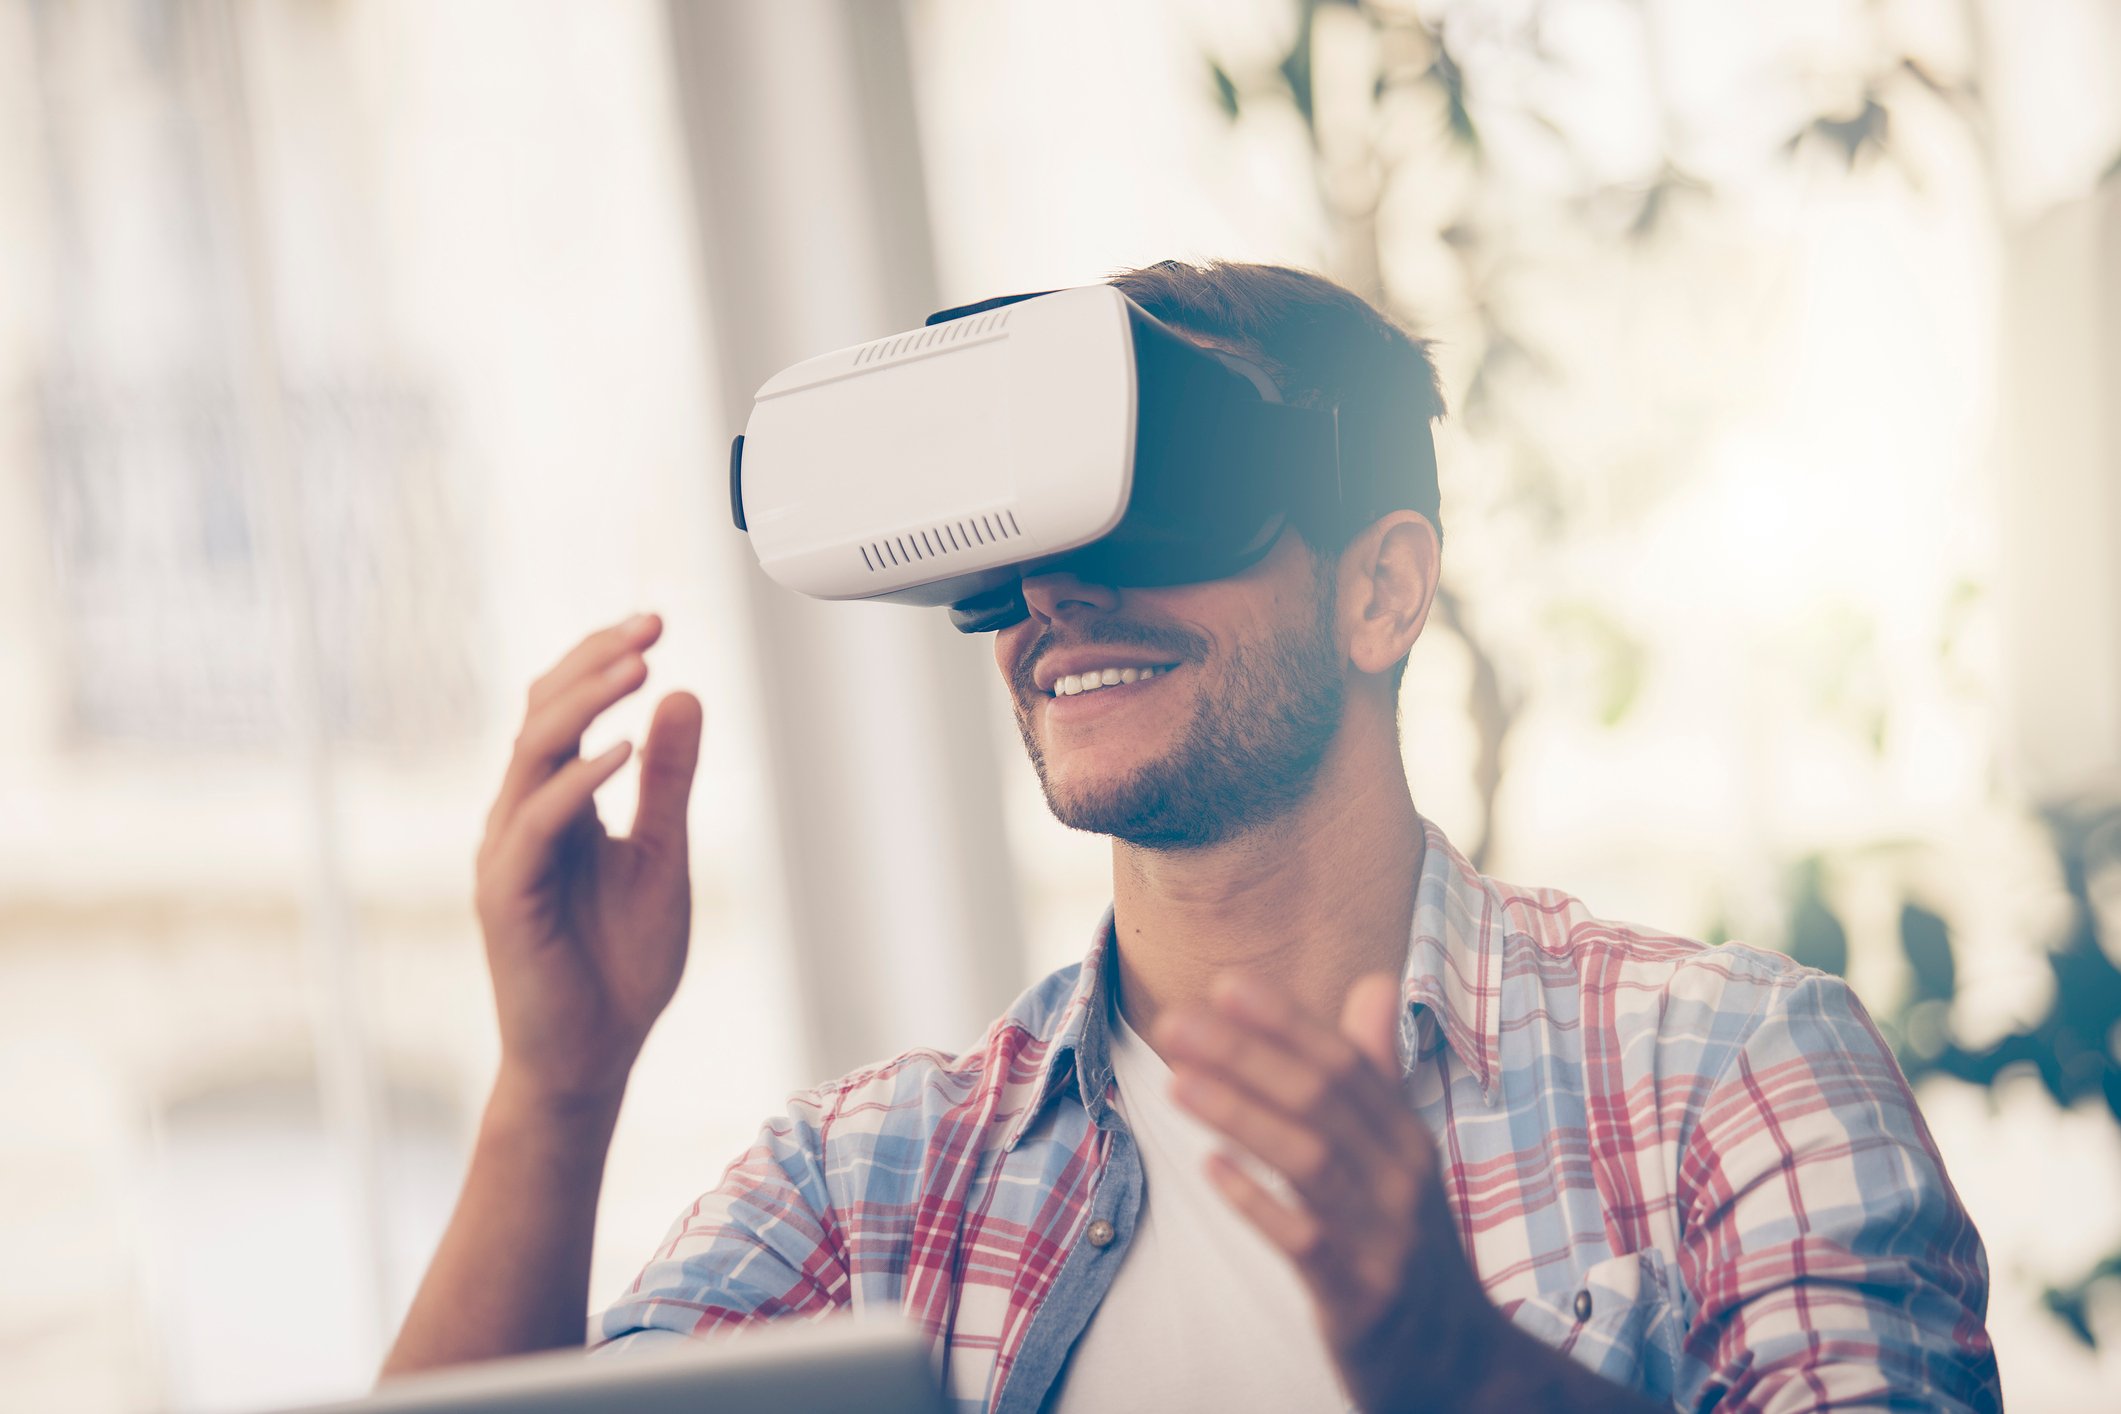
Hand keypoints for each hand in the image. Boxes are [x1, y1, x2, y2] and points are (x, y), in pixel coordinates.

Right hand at [474, 612, 702, 1109]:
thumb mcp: (663, 854)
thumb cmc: (622, 962)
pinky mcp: (506, 893)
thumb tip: (683, 696)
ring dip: (586, 703)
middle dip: (594, 662)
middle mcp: (520, 816)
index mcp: (553, 803)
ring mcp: (507, 852)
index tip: (654, 621)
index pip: (563, 709)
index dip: (600, 660)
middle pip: (541, 712)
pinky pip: (537, 821)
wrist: (594, 1055)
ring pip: (532, 752)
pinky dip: (577, 780)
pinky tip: (622, 750)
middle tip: (650, 625)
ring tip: (640, 667)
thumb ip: (668, 780)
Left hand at [1154, 973, 1502, 1413]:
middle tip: (1176, 1022)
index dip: (1286, 1020)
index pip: (1346, 1063)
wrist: (1462, 1363)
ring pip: (1310, 1160)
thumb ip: (1378, 1074)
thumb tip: (1371, 984)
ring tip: (1177, 1082)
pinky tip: (1211, 1169)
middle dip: (1245, 1054)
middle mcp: (1403, 1179)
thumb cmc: (1411, 1246)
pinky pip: (1304, 1241)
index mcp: (1408, 1139)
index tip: (1224, 983)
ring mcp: (1386, 1239)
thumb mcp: (1402, 1157)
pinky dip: (1257, 1202)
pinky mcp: (1362, 1297)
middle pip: (1322, 1099)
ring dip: (1240, 1114)